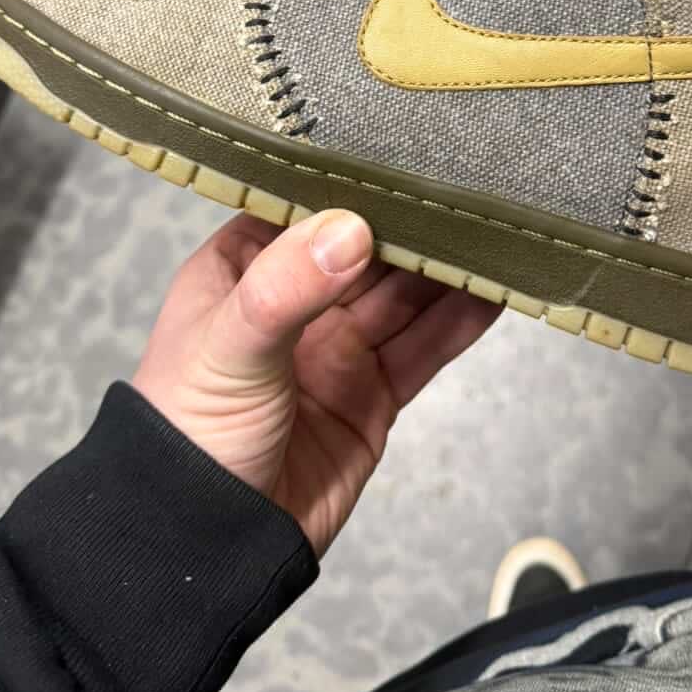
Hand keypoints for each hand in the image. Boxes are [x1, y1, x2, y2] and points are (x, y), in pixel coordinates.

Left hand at [132, 209, 499, 555]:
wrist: (205, 547)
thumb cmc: (191, 432)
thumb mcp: (228, 346)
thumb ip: (287, 286)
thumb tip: (354, 228)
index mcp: (242, 268)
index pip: (306, 207)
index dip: (354, 179)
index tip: (410, 144)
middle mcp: (293, 299)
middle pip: (367, 249)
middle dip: (416, 220)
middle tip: (473, 184)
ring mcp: (336, 349)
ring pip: (404, 296)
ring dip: (447, 266)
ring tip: (500, 229)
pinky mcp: (372, 397)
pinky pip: (423, 349)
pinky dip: (461, 321)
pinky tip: (498, 290)